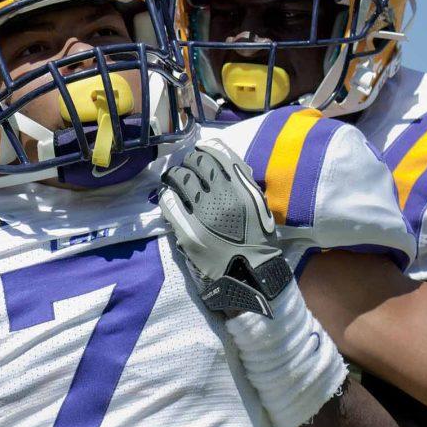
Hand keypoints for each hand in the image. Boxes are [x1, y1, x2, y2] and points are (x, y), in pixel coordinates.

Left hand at [159, 139, 292, 315]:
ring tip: (173, 181)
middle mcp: (223, 195)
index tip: (199, 154)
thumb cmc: (258, 243)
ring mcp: (203, 212)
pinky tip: (168, 198)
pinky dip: (167, 197)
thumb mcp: (259, 207)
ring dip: (175, 177)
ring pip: (179, 178)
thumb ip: (244, 185)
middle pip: (196, 162)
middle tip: (185, 170)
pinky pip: (170, 203)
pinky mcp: (188, 230)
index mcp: (243, 188)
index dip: (204, 150)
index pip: (217, 153)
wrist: (250, 277)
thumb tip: (227, 166)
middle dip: (188, 163)